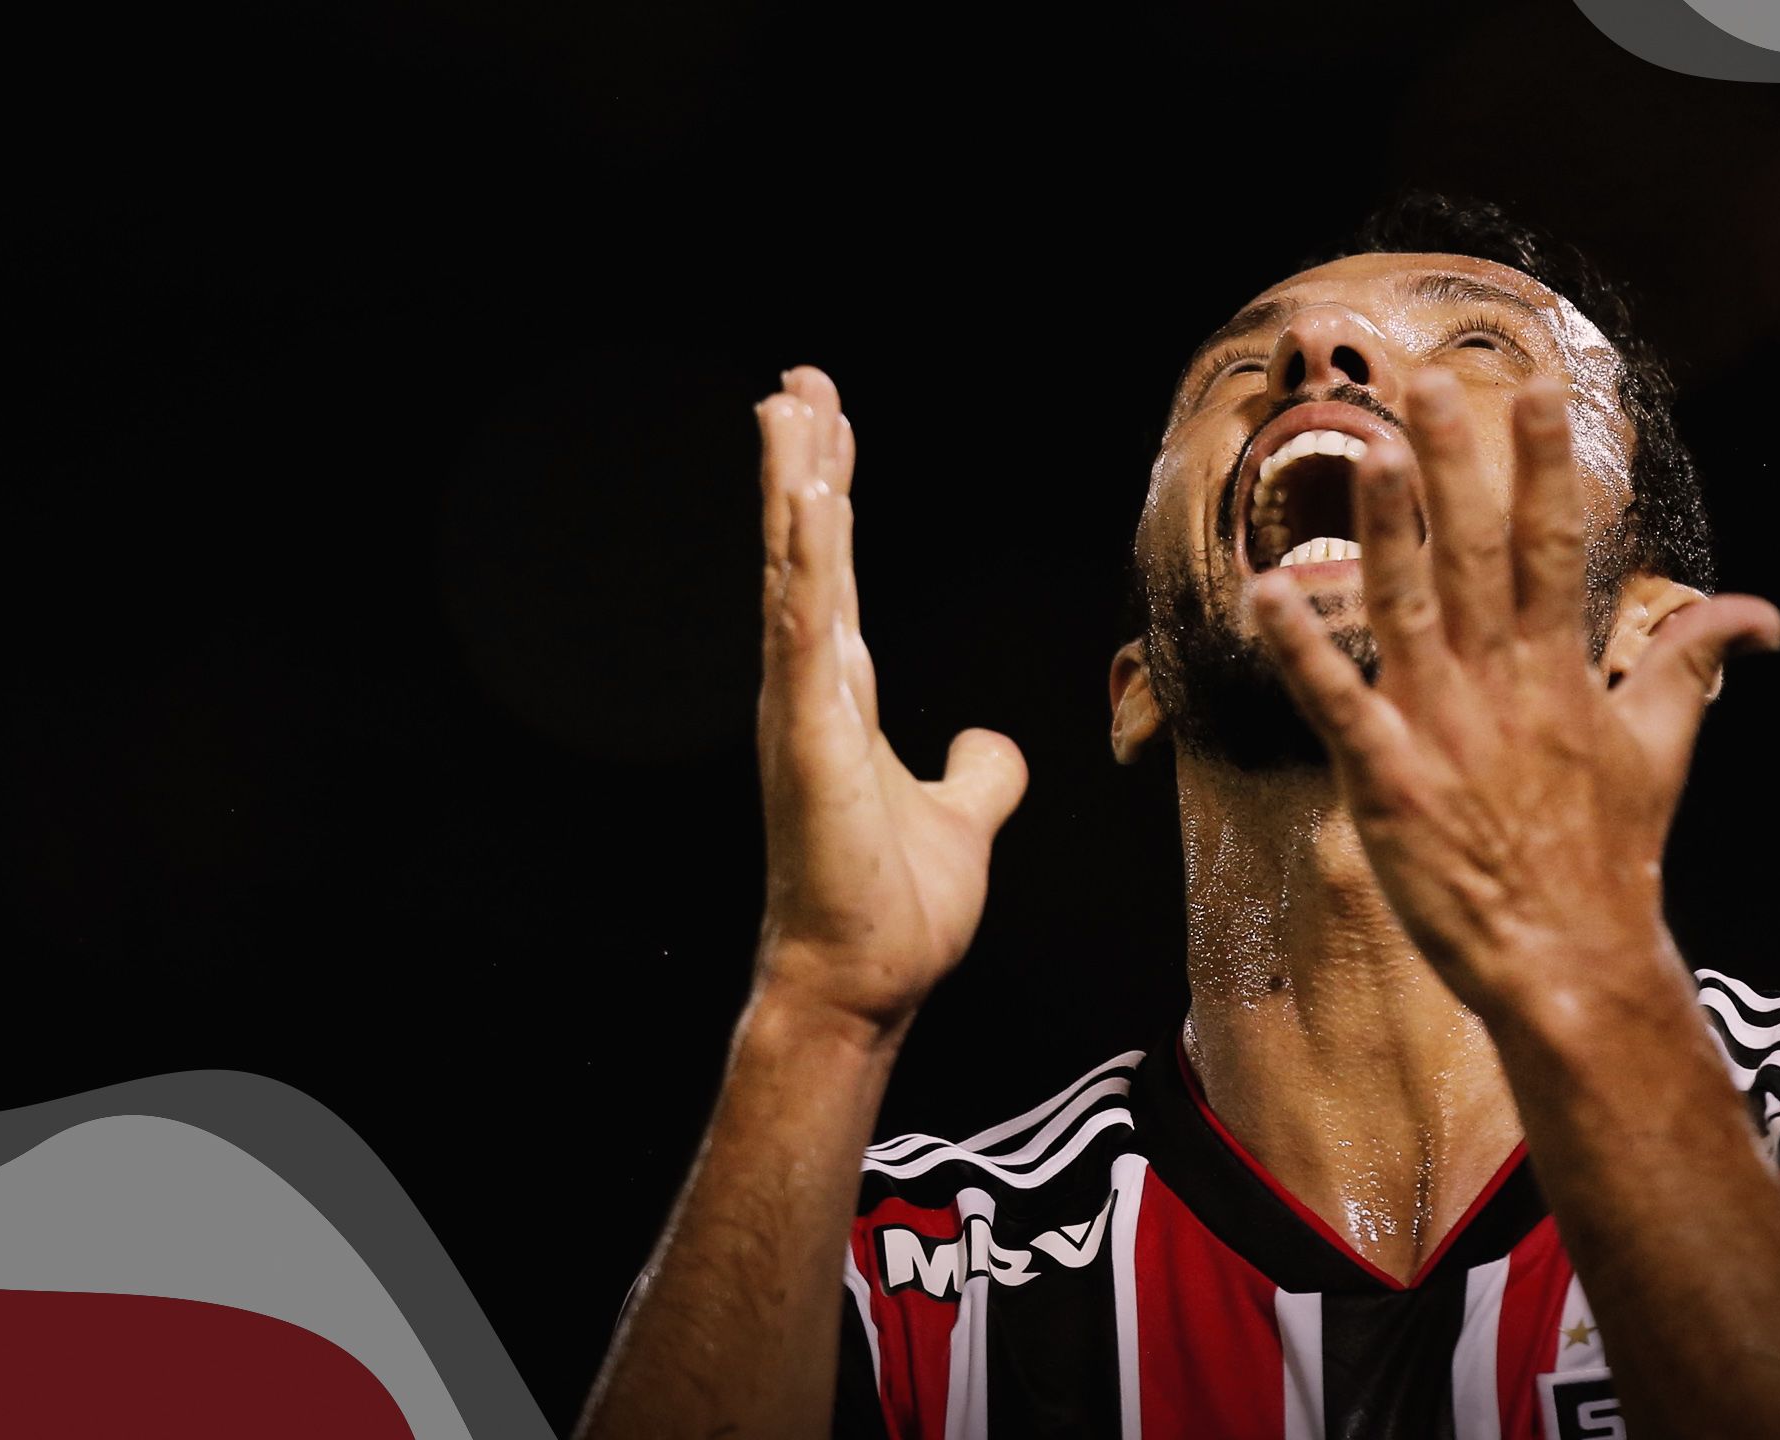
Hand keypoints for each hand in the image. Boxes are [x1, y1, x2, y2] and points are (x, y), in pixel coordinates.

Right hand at [750, 367, 1027, 1039]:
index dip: (833, 499)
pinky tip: (807, 500)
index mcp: (836, 701)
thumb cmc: (892, 912)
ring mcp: (801, 711)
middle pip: (806, 554)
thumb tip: (988, 743)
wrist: (861, 984)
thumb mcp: (957, 823)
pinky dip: (807, 562)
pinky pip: (807, 630)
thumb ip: (976, 776)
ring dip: (793, 487)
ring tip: (790, 406)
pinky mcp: (809, 739)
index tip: (828, 425)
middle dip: (803, 463)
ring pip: (799, 573)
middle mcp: (808, 692)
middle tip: (798, 381)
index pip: (836, 576)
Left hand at [1249, 371, 1779, 1019]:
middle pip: (1475, 555)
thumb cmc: (1608, 855)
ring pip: (1405, 609)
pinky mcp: (1387, 782)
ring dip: (1384, 530)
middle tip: (1430, 381)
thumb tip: (1761, 613)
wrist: (1572, 964)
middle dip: (1456, 466)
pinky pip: (1337, 705)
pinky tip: (1263, 593)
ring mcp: (1440, 731)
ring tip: (1364, 450)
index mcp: (1560, 670)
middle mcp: (1500, 685)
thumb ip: (1693, 664)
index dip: (1545, 466)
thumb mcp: (1662, 748)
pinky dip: (1301, 652)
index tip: (1538, 390)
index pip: (1553, 546)